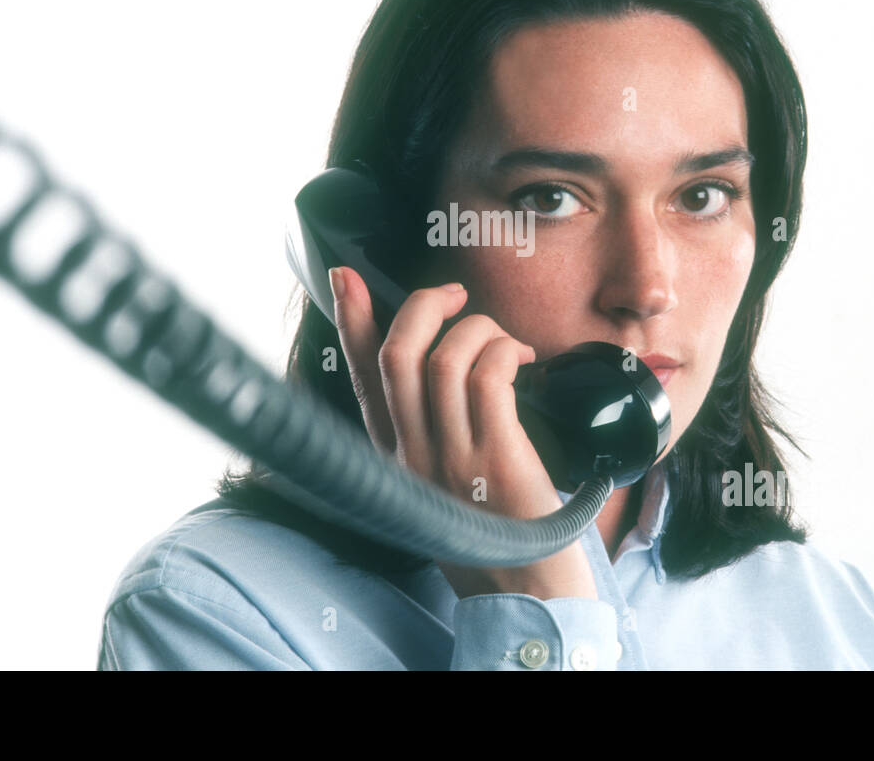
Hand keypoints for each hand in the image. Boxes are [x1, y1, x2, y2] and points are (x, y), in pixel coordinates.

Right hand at [328, 265, 596, 600]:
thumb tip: (443, 371)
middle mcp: (411, 455)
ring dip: (480, 329)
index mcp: (393, 458)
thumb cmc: (495, 534)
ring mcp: (450, 458)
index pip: (361, 378)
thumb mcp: (442, 482)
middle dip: (425, 304)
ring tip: (507, 343)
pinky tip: (524, 361)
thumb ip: (433, 431)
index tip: (345, 277)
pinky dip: (505, 352)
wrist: (528, 595)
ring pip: (444, 357)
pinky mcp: (493, 460)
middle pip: (397, 354)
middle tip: (456, 296)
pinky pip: (488, 378)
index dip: (350, 320)